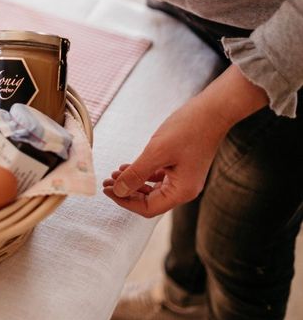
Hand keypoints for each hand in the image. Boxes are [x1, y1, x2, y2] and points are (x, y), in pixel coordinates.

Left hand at [103, 64, 267, 216]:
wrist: (212, 111)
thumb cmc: (188, 129)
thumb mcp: (156, 152)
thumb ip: (136, 174)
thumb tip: (118, 191)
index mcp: (182, 191)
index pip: (148, 208)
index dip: (125, 201)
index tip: (108, 190)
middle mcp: (184, 189)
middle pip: (149, 200)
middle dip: (126, 192)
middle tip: (107, 182)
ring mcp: (183, 178)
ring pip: (152, 188)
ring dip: (132, 182)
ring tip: (114, 174)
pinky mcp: (181, 166)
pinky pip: (157, 176)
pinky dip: (142, 174)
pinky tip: (127, 166)